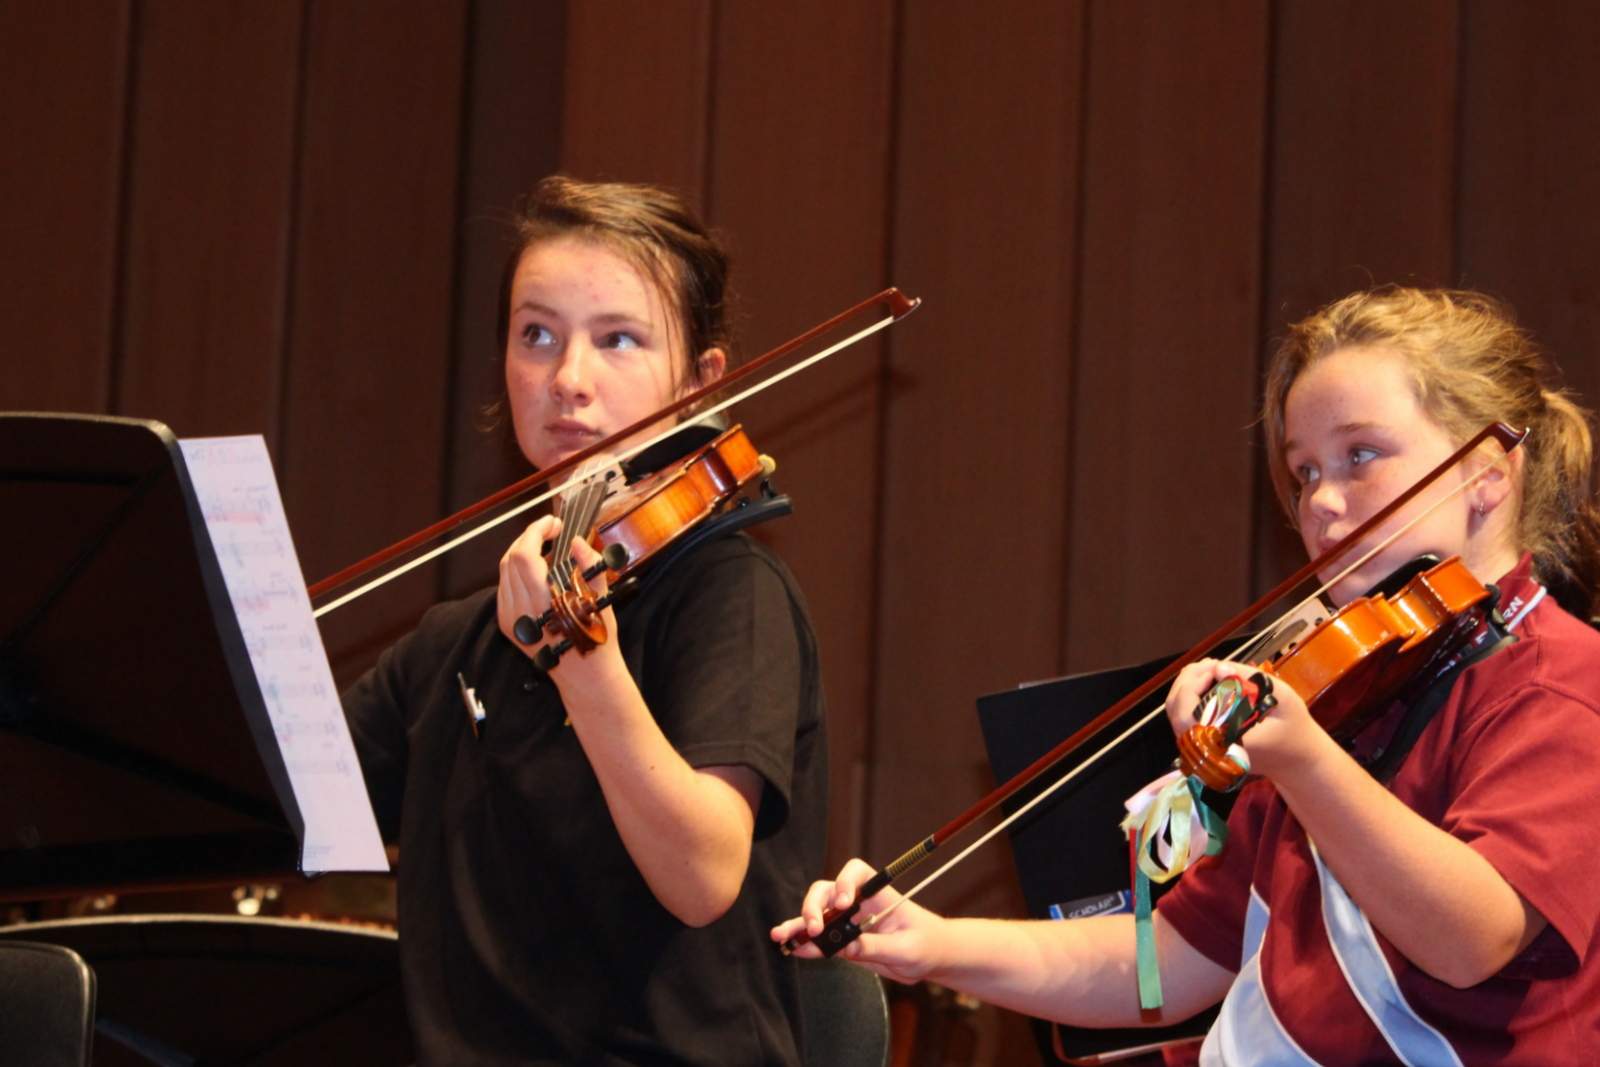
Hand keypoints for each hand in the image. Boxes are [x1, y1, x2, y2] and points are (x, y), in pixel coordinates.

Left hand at [497, 516, 623, 680]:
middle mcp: (520, 611)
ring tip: (544, 546)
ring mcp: (510, 618)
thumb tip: (577, 541)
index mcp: (544, 604)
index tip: (553, 523)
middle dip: (529, 537)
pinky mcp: (506, 624)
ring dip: (522, 551)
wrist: (583, 675)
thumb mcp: (600, 600)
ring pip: (504, 571)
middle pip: (511, 558)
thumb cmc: (595, 638)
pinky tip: (535, 569)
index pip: (525, 555)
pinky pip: (504, 587)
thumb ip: (589, 566)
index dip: (536, 531)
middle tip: (551, 531)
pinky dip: (516, 570)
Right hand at [770, 859, 945, 983]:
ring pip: (817, 915)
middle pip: (827, 892)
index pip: (856, 873)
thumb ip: (876, 946)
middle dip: (814, 906)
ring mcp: (848, 921)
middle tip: (813, 928)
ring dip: (798, 925)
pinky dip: (805, 944)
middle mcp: (858, 902)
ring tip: (780, 936)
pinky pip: (819, 940)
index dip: (845, 882)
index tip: (844, 904)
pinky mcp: (842, 941)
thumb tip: (845, 948)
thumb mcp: (906, 949)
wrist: (930, 958)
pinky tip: (791, 949)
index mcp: (878, 893)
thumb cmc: (925, 945)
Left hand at [1163, 658, 1322, 780]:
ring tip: (1211, 669)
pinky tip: (1209, 681)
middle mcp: (1209, 749)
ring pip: (1177, 713)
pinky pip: (1186, 717)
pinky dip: (1191, 696)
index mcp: (1225, 742)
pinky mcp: (1205, 744)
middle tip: (1212, 664)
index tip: (1213, 669)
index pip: (1187, 716)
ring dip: (1188, 686)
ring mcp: (1204, 749)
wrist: (1297, 759)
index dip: (1191, 686)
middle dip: (1188, 680)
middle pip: (1176, 711)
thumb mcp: (1282, 697)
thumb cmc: (1294, 728)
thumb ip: (1249, 679)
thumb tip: (1217, 667)